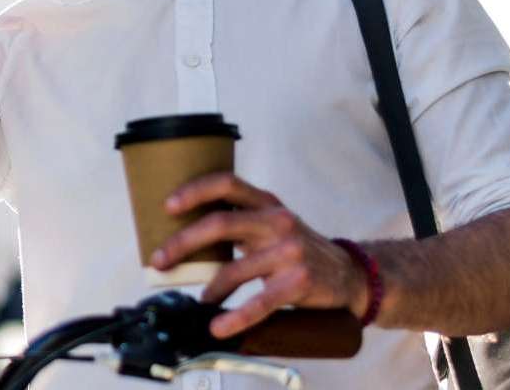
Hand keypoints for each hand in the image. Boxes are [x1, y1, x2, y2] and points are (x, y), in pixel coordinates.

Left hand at [148, 173, 368, 338]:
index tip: (167, 206)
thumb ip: (240, 222)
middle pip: (220, 224)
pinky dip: (236, 317)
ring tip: (201, 299)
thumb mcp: (273, 224)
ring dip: (209, 288)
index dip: (195, 191)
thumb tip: (186, 234)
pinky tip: (220, 326)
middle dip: (183, 242)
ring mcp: (290, 251)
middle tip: (161, 260)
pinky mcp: (299, 282)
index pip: (227, 184)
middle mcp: (278, 221)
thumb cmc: (298, 249)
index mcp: (267, 203)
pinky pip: (259, 302)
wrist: (349, 275)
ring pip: (234, 268)